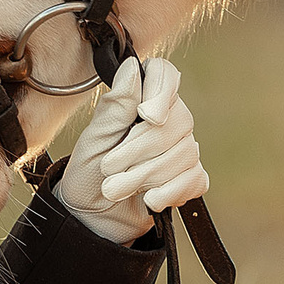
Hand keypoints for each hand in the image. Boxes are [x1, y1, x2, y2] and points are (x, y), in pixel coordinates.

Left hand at [54, 57, 209, 243]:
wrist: (92, 217)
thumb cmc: (89, 172)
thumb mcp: (94, 138)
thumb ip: (116, 105)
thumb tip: (132, 66)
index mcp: (143, 101)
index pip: (166, 74)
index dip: (161, 91)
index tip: (145, 115)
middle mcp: (169, 120)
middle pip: (177, 121)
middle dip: (138, 151)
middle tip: (108, 169)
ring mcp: (184, 149)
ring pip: (185, 153)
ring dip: (144, 176)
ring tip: (114, 189)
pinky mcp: (190, 179)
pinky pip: (194, 179)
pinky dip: (167, 193)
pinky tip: (147, 200)